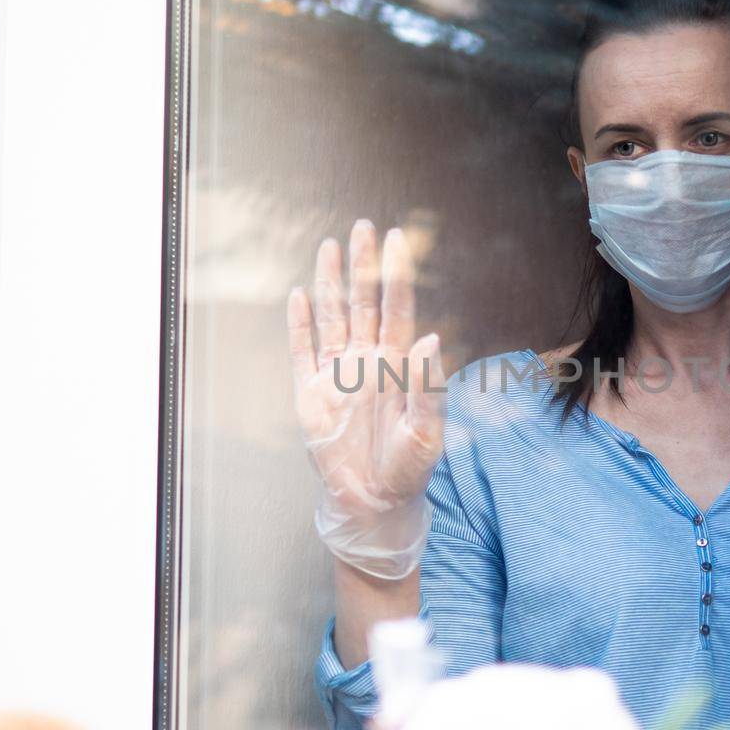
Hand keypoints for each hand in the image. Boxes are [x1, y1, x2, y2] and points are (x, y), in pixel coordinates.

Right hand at [287, 221, 444, 579]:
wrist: (373, 503)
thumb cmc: (408, 470)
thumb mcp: (427, 433)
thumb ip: (428, 388)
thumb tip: (431, 339)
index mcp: (399, 366)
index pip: (397, 308)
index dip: (396, 275)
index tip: (398, 240)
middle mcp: (369, 361)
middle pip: (363, 301)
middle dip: (363, 265)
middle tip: (363, 227)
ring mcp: (338, 374)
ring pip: (332, 317)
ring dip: (330, 282)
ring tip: (330, 246)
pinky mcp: (312, 393)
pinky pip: (303, 350)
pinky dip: (299, 323)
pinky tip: (299, 294)